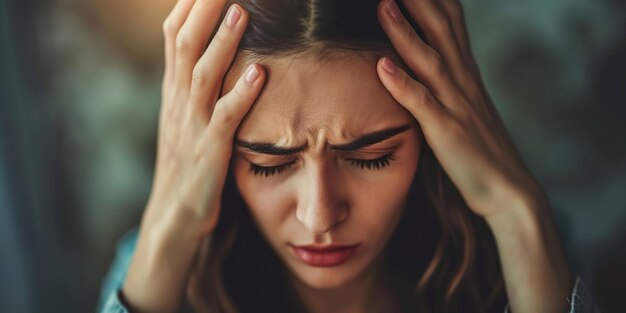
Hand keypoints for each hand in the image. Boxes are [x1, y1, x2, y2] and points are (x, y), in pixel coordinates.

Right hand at [123, 0, 264, 311]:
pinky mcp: (208, 155)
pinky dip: (240, 96)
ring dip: (222, 42)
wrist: (174, 218)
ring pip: (202, 75)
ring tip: (241, 10)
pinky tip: (259, 75)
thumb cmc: (190, 166)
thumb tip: (221, 54)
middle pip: (184, 43)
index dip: (190, 4)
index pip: (175, 35)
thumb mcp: (189, 120)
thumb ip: (201, 87)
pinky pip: (224, 120)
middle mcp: (178, 102)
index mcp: (174, 91)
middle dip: (203, 7)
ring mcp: (190, 127)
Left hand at [375, 0, 544, 217]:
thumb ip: (446, 81)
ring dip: (405, 32)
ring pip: (429, 59)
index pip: (451, 21)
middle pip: (441, 28)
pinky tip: (382, 65)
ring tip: (383, 4)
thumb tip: (422, 62)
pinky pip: (422, 103)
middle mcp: (462, 81)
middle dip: (420, 1)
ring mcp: (456, 104)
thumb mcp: (464, 106)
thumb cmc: (480, 150)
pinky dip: (403, 83)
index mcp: (465, 73)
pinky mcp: (447, 131)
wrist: (508, 190)